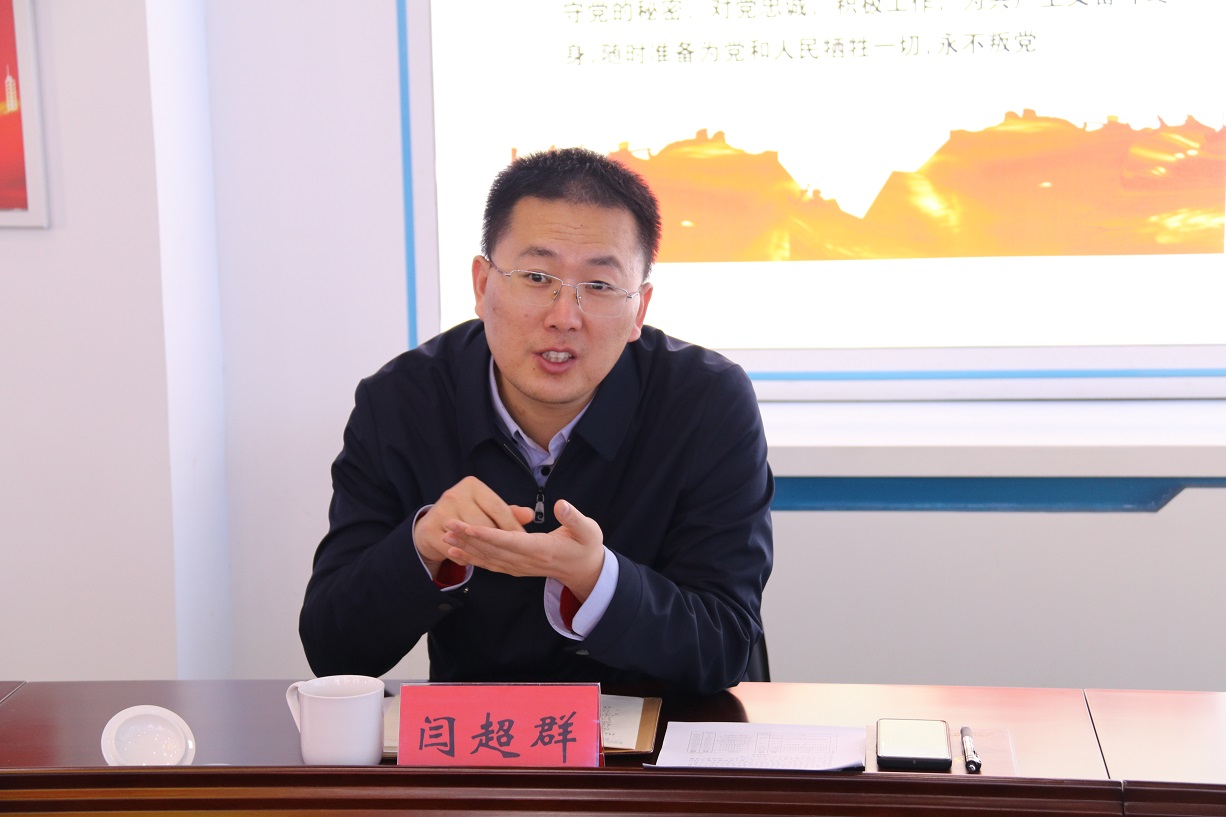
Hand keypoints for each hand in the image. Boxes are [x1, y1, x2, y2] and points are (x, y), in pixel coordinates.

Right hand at [413, 476, 534, 578]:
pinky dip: (466, 557)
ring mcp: (439, 512)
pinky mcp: (430, 531)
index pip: (498, 508)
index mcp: (472, 485)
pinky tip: (472, 558)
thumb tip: (529, 515)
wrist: (432, 527)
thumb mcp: (487, 509)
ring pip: (472, 538)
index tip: (524, 540)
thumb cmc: (468, 516)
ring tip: (494, 556)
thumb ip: (508, 513)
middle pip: (485, 524)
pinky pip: (457, 551)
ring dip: (483, 550)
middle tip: (510, 552)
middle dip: (499, 540)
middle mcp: (454, 494)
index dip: (512, 526)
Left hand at [442, 500, 605, 601]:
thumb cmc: (586, 546)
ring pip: (488, 559)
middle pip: (493, 550)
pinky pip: (490, 564)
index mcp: (542, 550)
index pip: (509, 541)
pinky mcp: (515, 568)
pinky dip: (471, 559)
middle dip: (469, 538)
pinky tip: (456, 553)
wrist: (585, 570)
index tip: (468, 525)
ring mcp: (519, 567)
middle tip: (448, 525)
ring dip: (466, 549)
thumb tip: (562, 505)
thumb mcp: (588, 530)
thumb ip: (574, 518)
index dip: (487, 534)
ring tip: (445, 538)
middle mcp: (527, 561)